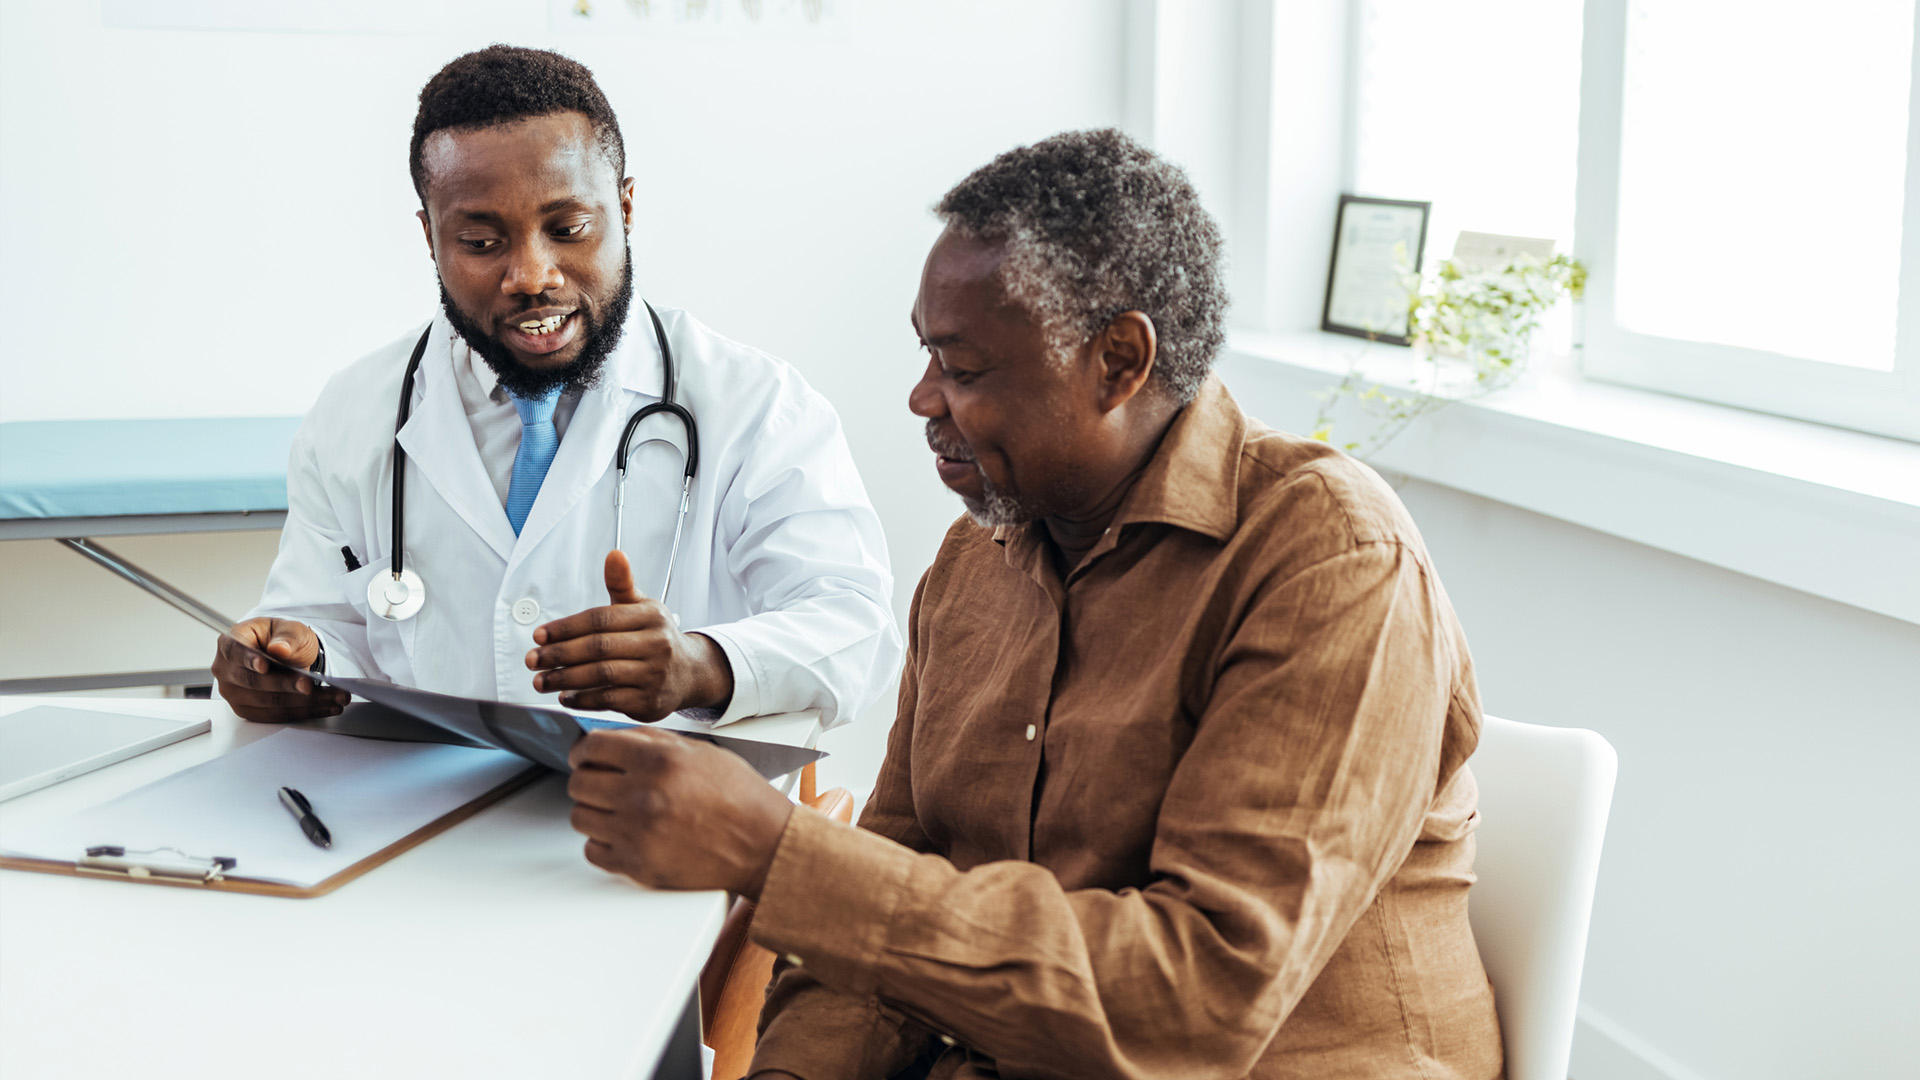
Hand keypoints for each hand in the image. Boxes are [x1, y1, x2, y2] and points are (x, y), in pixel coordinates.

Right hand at [211, 618, 348, 722]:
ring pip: (268, 703)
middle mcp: (226, 670)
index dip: (249, 659)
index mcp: (230, 642)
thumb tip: (279, 649)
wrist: (285, 654)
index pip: (235, 651)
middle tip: (309, 685)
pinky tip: (325, 707)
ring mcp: (234, 693)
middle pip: (253, 682)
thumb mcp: (289, 628)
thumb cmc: (281, 638)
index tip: (265, 666)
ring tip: (332, 697)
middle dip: (286, 685)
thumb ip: (286, 637)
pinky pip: (276, 716)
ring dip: (303, 702)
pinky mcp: (249, 710)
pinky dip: (304, 712)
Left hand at [526, 550, 734, 720]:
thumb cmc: (657, 637)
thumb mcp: (643, 607)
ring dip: (565, 678)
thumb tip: (614, 554)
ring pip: (601, 675)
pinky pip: (609, 700)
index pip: (600, 619)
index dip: (566, 627)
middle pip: (598, 647)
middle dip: (559, 654)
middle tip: (533, 659)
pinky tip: (566, 696)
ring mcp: (654, 674)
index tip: (540, 635)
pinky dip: (583, 699)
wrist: (691, 673)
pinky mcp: (649, 701)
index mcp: (650, 616)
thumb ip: (622, 583)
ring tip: (541, 680)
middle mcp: (656, 644)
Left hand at [568, 725, 794, 895]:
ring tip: (618, 811)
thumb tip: (612, 740)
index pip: (592, 747)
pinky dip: (603, 843)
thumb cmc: (740, 799)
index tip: (585, 757)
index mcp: (659, 760)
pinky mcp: (637, 865)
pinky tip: (625, 835)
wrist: (764, 845)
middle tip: (603, 784)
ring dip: (595, 812)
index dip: (584, 751)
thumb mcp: (701, 752)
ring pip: (581, 817)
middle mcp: (644, 794)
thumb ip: (652, 742)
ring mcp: (637, 833)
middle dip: (588, 780)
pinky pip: (592, 851)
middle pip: (579, 783)